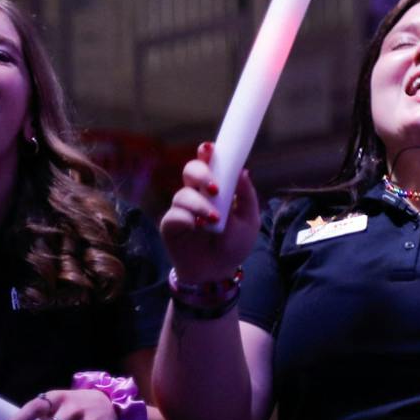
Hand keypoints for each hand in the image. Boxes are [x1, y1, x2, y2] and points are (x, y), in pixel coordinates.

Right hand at [157, 142, 258, 284]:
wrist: (217, 272)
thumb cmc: (234, 244)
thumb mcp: (249, 221)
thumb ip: (247, 197)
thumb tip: (244, 171)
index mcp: (217, 188)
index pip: (210, 164)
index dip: (207, 153)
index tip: (209, 148)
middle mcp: (197, 193)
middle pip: (191, 170)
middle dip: (201, 173)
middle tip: (215, 188)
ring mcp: (182, 208)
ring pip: (183, 194)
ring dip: (200, 204)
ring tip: (213, 220)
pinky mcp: (170, 225)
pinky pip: (174, 216)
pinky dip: (187, 219)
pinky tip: (197, 228)